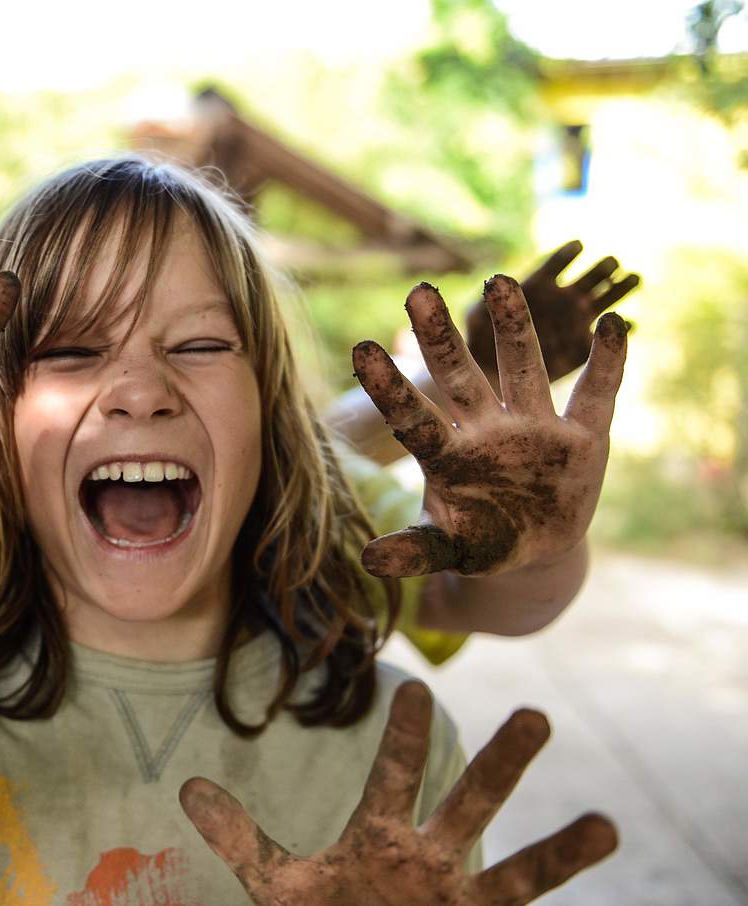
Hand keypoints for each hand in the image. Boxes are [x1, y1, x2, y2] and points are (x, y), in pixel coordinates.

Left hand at [180, 681, 616, 904]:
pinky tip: (598, 865)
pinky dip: (559, 885)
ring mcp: (459, 897)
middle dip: (501, 763)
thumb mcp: (276, 884)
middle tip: (537, 712)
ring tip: (606, 825)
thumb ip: (240, 836)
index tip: (413, 689)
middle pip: (468, 802)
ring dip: (558, 848)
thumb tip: (185, 788)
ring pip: (514, 866)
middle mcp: (429, 857)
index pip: (394, 778)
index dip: (404, 739)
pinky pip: (522, 904)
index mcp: (381, 835)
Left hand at [352, 276, 626, 576]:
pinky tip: (610, 326)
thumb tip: (367, 560)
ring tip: (500, 280)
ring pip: (522, 368)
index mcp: (447, 456)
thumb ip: (413, 551)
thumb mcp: (447, 548)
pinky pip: (595, 395)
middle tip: (418, 291)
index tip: (360, 348)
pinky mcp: (582, 437)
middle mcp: (486, 429)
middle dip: (439, 338)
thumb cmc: (479, 540)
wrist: (533, 549)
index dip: (388, 386)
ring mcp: (533, 427)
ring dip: (514, 327)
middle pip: (459, 377)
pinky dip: (607, 363)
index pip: (412, 416)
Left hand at [466, 240, 638, 383]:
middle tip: (613, 263)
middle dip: (602, 268)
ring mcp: (575, 322)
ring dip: (620, 287)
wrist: (488, 376)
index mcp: (539, 285)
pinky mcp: (581, 348)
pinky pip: (605, 337)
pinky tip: (630, 325)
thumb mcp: (475, 318)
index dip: (567, 255)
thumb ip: (483, 301)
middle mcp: (561, 299)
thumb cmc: (475, 341)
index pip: (557, 264)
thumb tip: (492, 283)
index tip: (578, 246)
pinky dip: (620, 331)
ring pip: (606, 299)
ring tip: (633, 278)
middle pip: (590, 276)